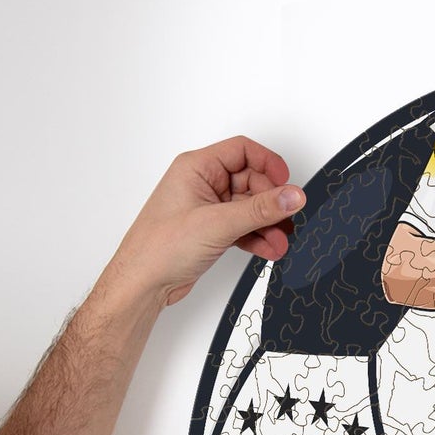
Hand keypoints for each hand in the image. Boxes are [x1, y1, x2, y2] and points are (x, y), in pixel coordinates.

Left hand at [106, 136, 305, 308]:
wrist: (142, 284)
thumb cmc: (159, 248)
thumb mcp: (217, 223)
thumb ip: (260, 209)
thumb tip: (291, 196)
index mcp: (196, 167)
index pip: (242, 151)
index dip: (268, 164)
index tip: (286, 184)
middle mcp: (201, 184)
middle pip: (250, 181)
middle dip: (270, 203)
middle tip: (286, 220)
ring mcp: (206, 209)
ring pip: (248, 208)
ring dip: (266, 224)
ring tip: (280, 241)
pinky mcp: (210, 232)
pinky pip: (242, 227)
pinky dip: (256, 237)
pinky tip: (268, 248)